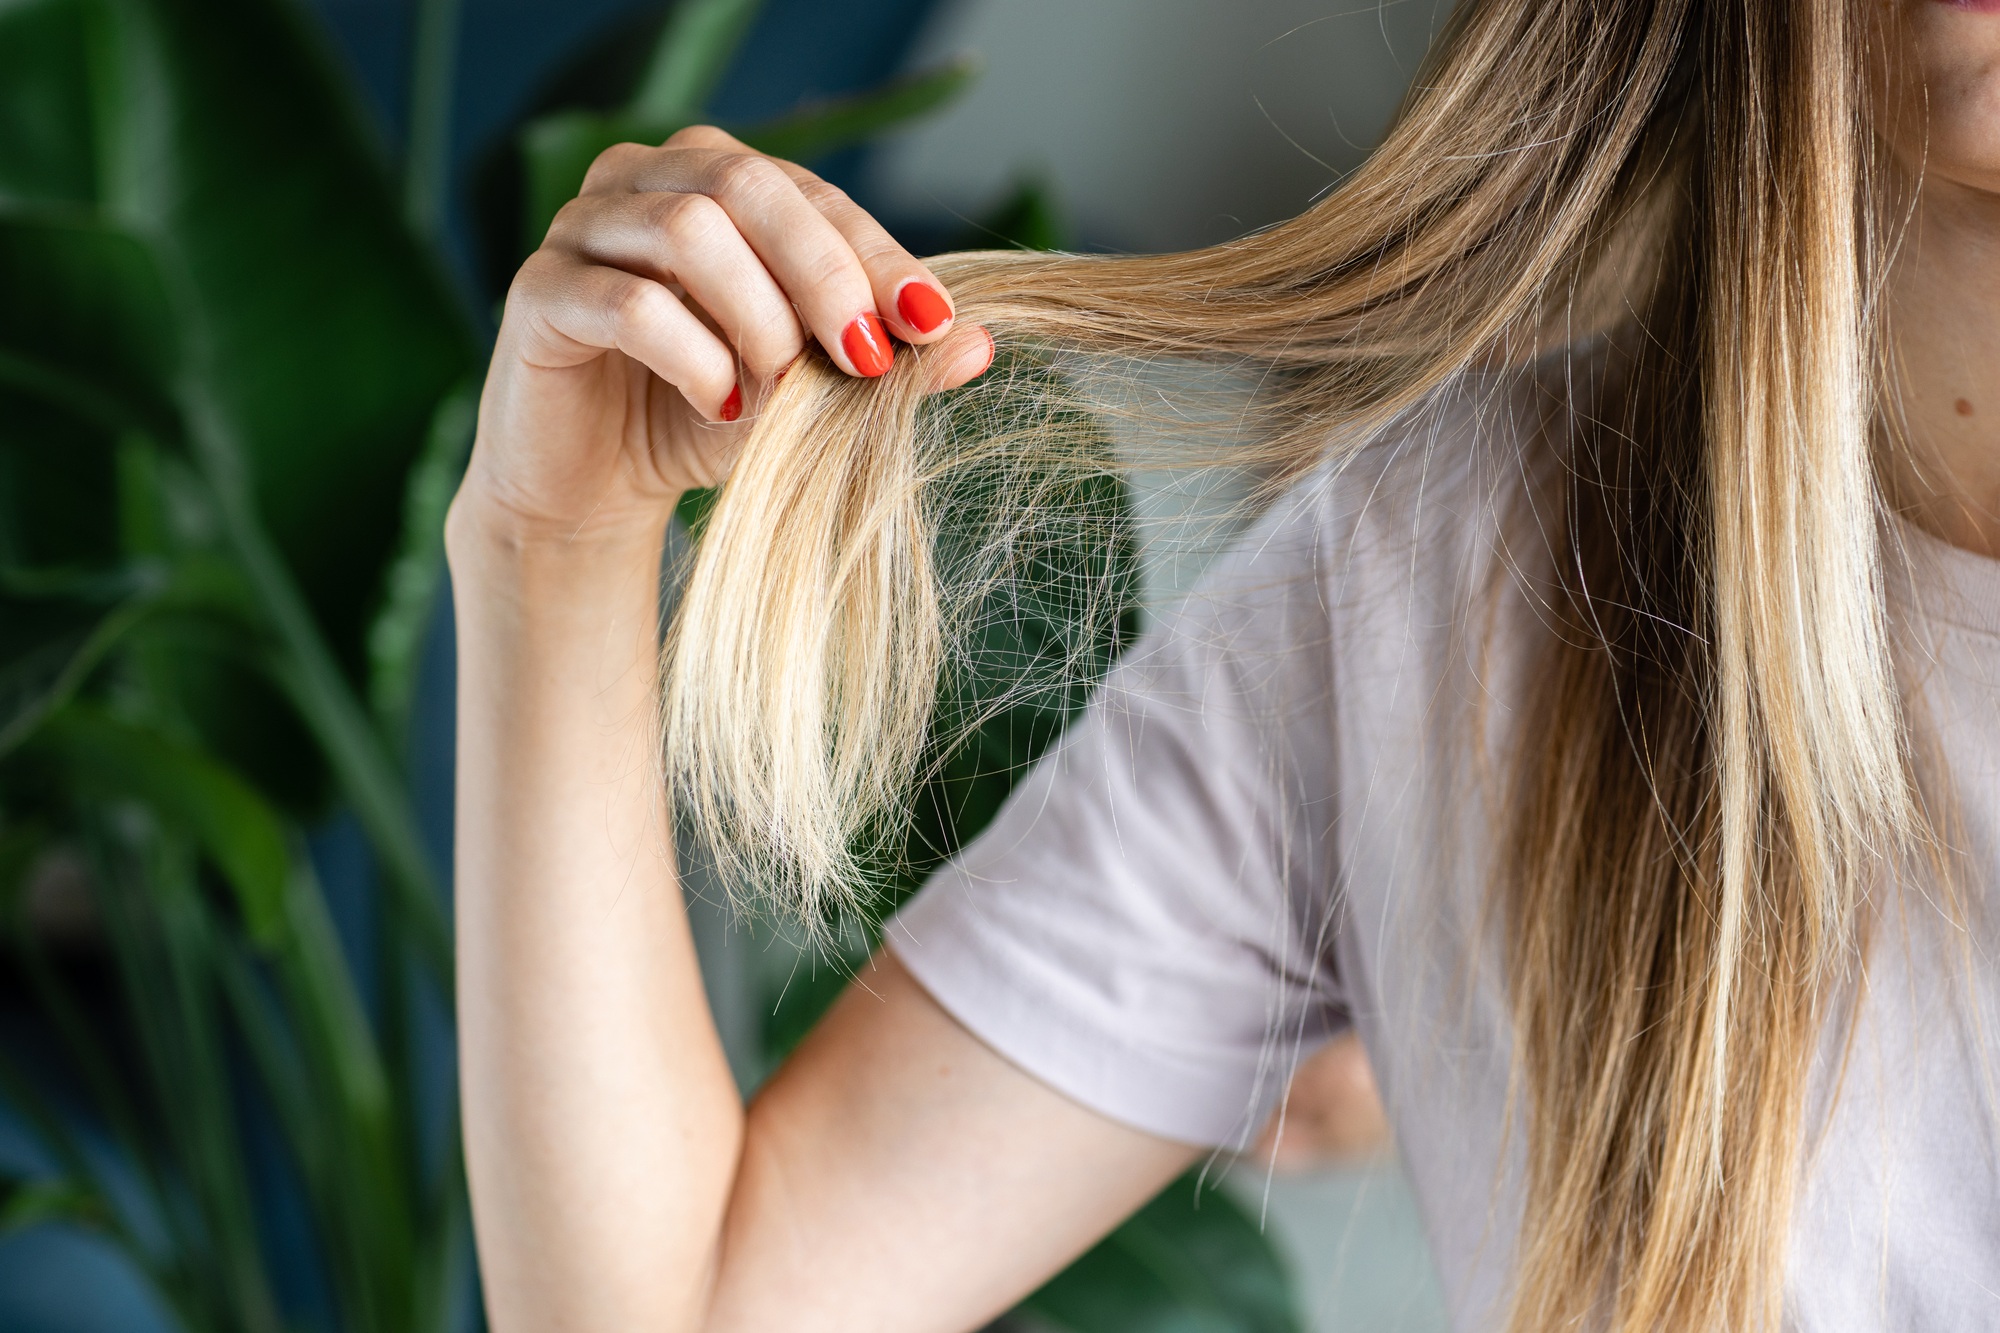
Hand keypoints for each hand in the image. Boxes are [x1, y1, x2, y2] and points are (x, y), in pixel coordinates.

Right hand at [455, 125, 993, 549]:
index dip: (875, 254)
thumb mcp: (809, 393)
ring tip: (781, 391)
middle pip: (746, 183)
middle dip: (825, 273)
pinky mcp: (538, 296)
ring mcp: (581, 229)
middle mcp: (643, 180)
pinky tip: (724, 409)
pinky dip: (693, 356)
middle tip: (867, 358)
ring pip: (687, 231)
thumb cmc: (704, 418)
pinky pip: (626, 301)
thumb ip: (888, 363)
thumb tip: (982, 343)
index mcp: (714, 178)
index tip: (932, 324)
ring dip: (758, 317)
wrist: (593, 492)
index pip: (810, 193)